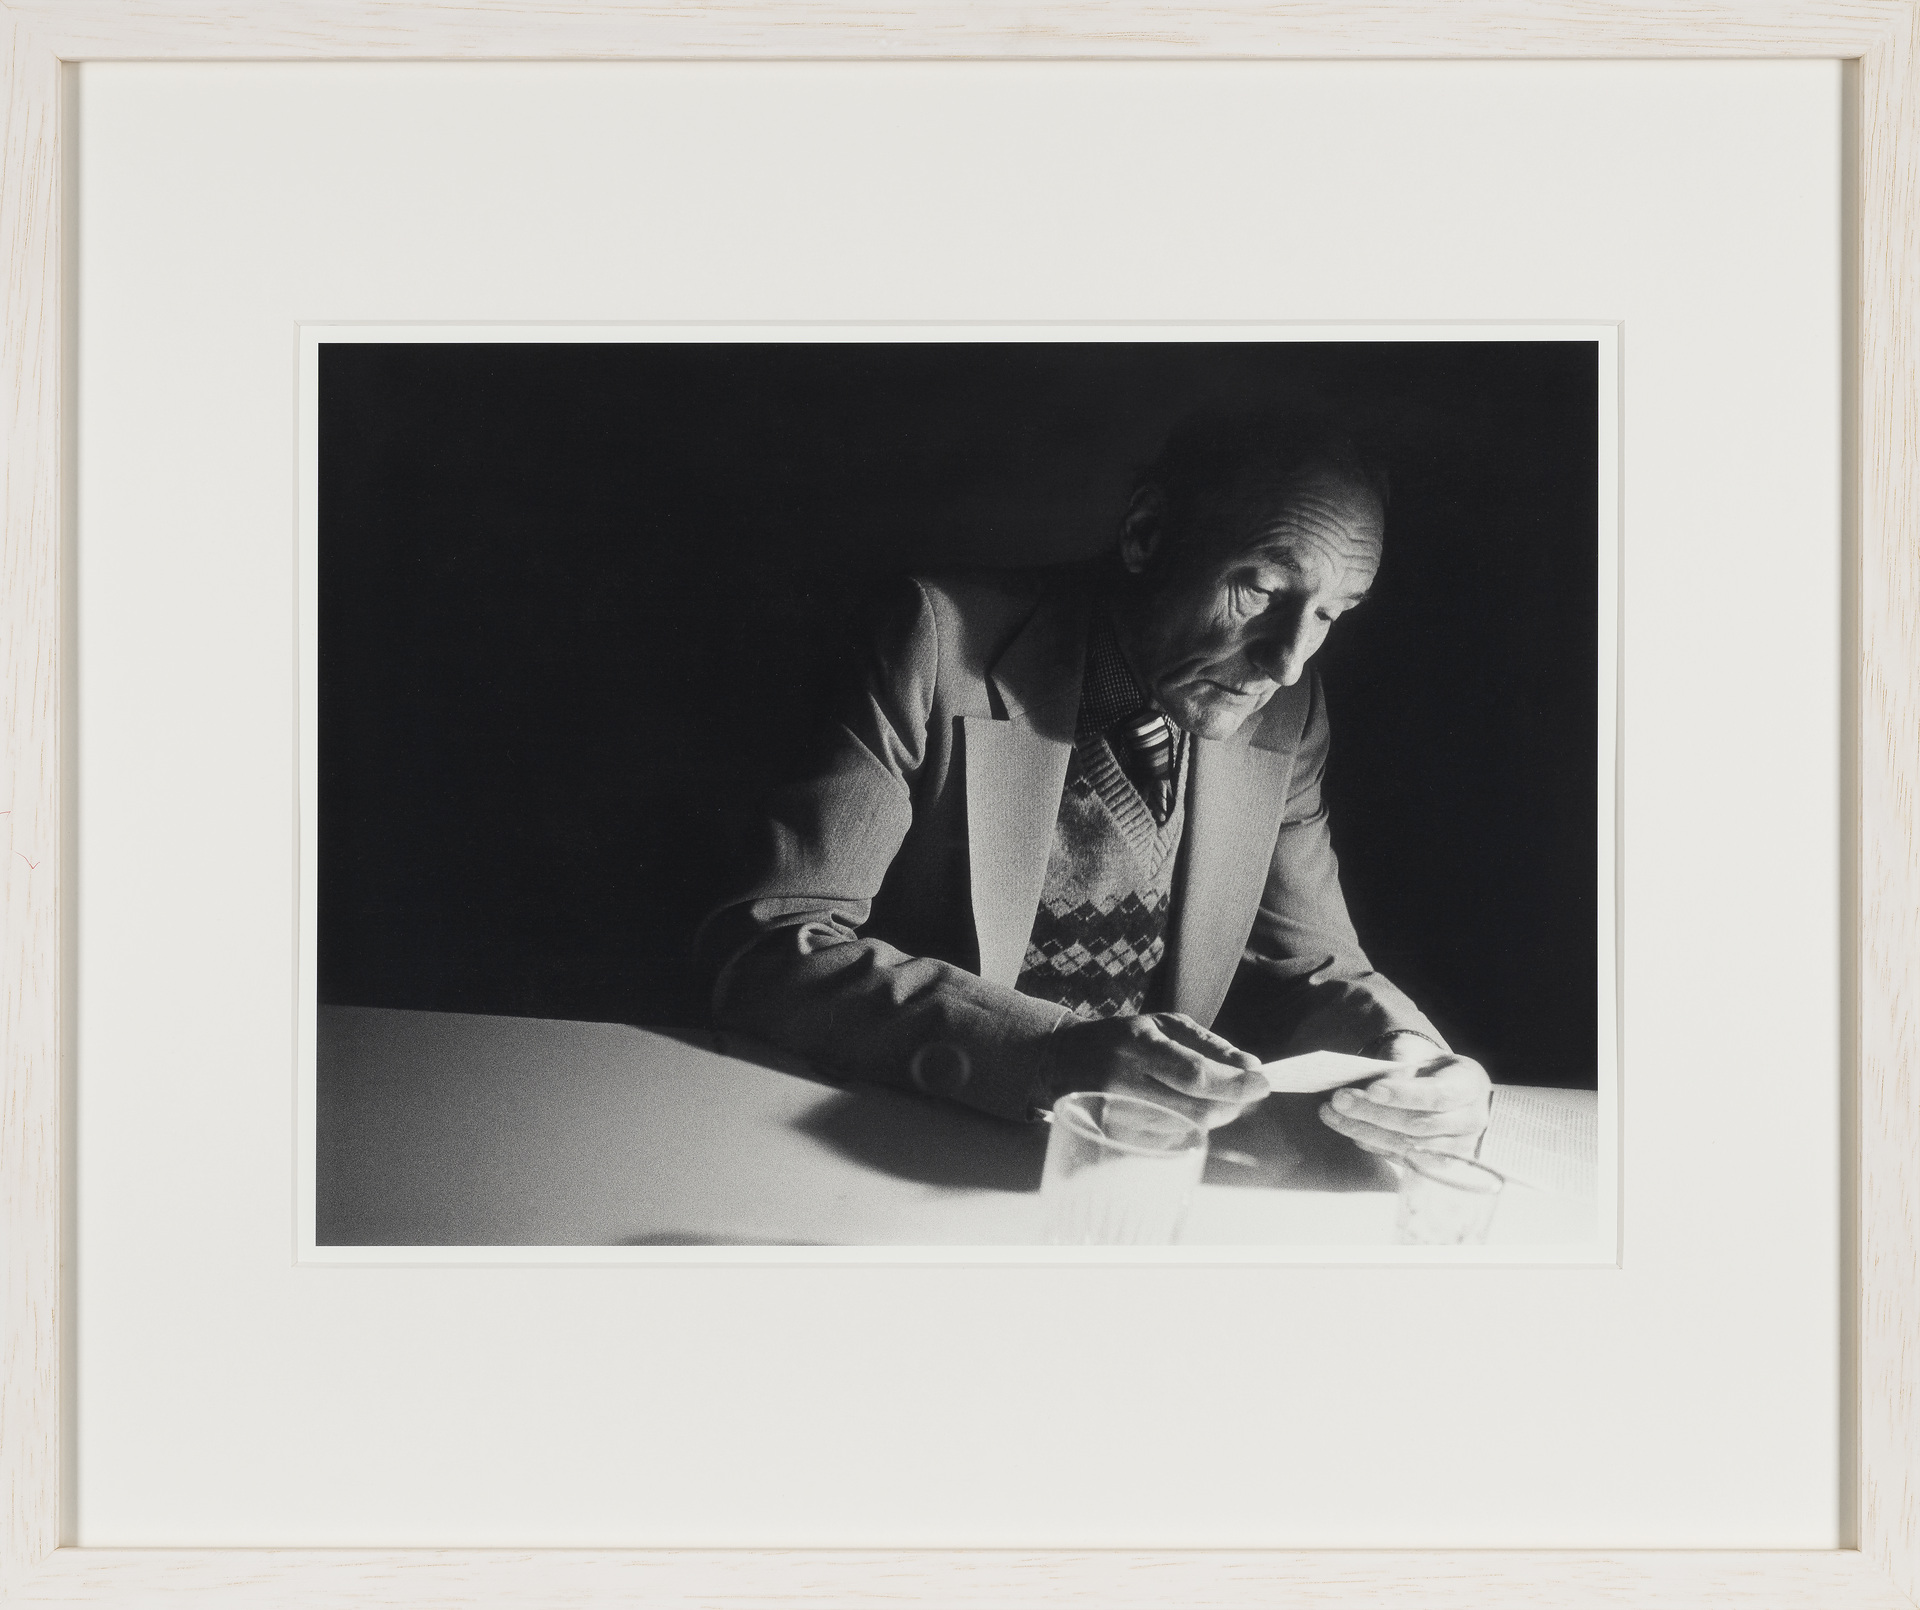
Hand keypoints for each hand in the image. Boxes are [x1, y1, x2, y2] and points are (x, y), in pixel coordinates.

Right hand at [1046, 1012, 1267, 1130]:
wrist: (1060, 1061)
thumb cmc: (1121, 1039)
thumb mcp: (1162, 1025)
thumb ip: (1209, 1045)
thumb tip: (1251, 1069)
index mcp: (1136, 1046)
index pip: (1193, 1073)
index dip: (1233, 1083)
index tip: (1263, 1083)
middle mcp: (1122, 1082)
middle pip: (1194, 1110)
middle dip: (1230, 1103)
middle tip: (1244, 1091)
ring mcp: (1115, 1117)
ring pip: (1185, 1130)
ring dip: (1213, 1116)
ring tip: (1209, 1095)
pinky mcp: (1114, 1140)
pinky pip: (1169, 1142)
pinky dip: (1189, 1129)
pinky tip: (1182, 1110)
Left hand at [1316, 1049, 1491, 1158]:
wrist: (1437, 1083)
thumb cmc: (1424, 1064)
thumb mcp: (1414, 1050)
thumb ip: (1400, 1063)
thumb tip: (1378, 1088)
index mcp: (1470, 1084)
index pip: (1439, 1095)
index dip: (1404, 1095)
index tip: (1371, 1089)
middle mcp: (1471, 1119)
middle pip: (1421, 1125)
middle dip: (1374, 1114)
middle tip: (1339, 1100)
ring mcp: (1459, 1146)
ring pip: (1410, 1147)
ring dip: (1366, 1132)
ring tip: (1332, 1114)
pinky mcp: (1439, 1164)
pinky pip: (1403, 1160)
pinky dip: (1373, 1145)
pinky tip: (1350, 1130)